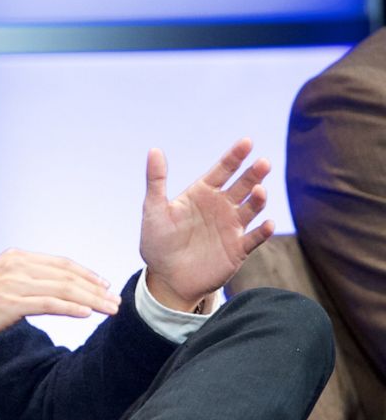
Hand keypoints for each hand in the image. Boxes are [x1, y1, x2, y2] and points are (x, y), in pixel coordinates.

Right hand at [0, 249, 120, 358]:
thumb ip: (23, 283)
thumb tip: (49, 294)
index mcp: (15, 257)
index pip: (60, 263)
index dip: (86, 273)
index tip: (104, 285)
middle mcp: (16, 264)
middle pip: (66, 274)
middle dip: (95, 288)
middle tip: (115, 301)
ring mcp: (13, 282)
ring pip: (62, 288)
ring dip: (91, 299)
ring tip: (110, 309)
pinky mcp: (9, 302)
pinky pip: (48, 303)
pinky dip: (71, 308)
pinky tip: (87, 314)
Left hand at [140, 138, 273, 310]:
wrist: (166, 278)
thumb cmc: (157, 241)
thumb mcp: (153, 209)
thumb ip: (156, 180)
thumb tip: (154, 150)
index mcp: (202, 193)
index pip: (222, 170)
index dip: (234, 156)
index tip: (247, 141)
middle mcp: (221, 206)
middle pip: (242, 185)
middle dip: (253, 174)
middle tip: (263, 163)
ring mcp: (231, 227)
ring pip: (251, 209)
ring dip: (258, 200)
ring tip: (259, 192)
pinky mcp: (238, 249)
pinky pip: (254, 238)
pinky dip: (262, 232)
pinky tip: (267, 224)